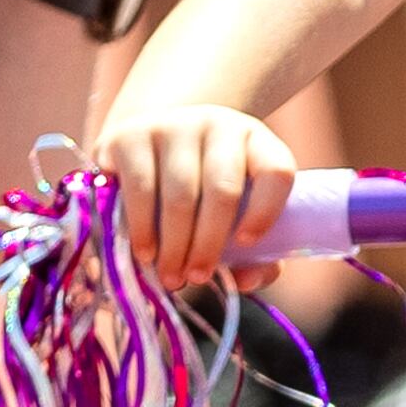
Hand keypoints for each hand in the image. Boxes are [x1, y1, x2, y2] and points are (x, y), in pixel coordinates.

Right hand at [105, 104, 298, 286]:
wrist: (149, 146)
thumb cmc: (203, 191)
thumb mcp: (236, 212)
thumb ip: (256, 253)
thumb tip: (246, 280)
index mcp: (256, 142)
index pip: (275, 171)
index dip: (266, 211)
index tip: (248, 244)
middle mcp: (218, 125)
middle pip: (223, 190)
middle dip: (209, 244)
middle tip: (197, 278)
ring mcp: (172, 126)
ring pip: (180, 195)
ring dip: (175, 246)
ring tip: (172, 278)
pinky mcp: (129, 136)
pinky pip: (140, 190)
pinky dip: (143, 229)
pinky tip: (146, 254)